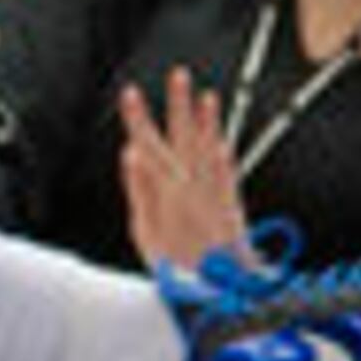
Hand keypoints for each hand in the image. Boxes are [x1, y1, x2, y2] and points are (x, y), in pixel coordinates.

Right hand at [117, 68, 254, 272]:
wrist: (221, 285)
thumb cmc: (177, 265)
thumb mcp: (143, 230)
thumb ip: (138, 189)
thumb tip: (131, 155)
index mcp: (169, 188)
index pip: (148, 142)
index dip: (137, 116)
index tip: (129, 93)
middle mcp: (196, 182)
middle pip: (185, 134)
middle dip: (178, 102)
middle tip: (178, 75)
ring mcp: (217, 188)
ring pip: (211, 143)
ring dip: (209, 118)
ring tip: (207, 95)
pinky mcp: (231, 199)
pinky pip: (227, 166)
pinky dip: (223, 149)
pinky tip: (222, 139)